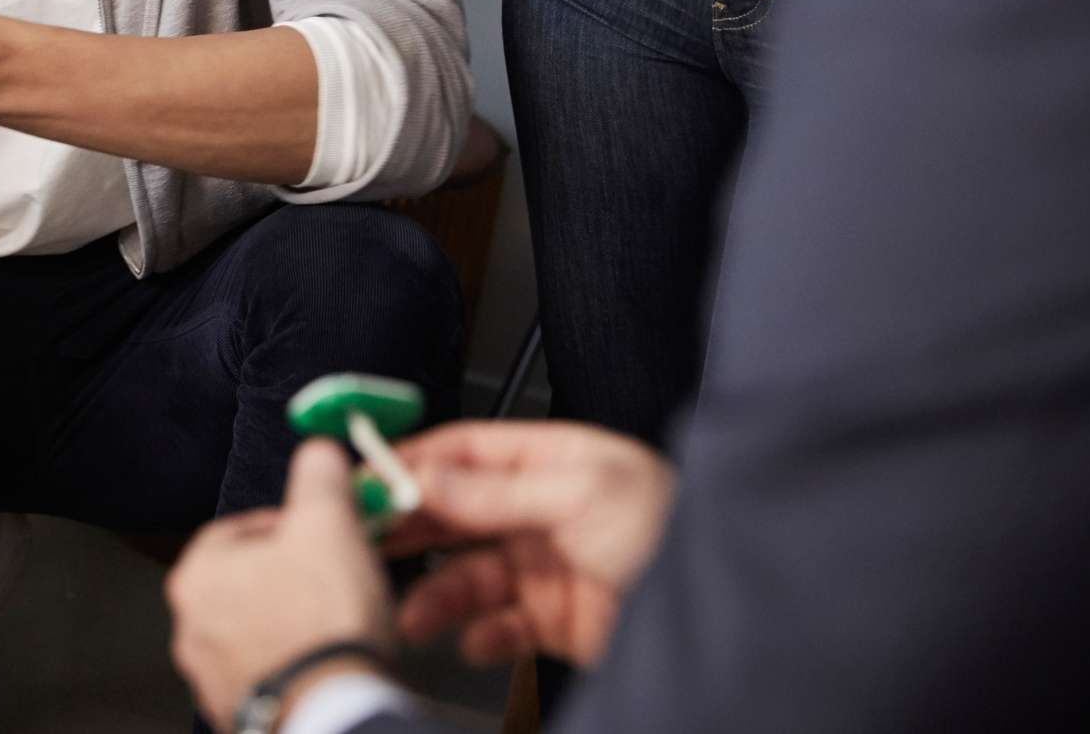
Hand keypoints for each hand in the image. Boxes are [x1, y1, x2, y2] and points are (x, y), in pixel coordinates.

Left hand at [167, 442, 399, 729]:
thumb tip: (318, 452)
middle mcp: (191, 628)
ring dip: (291, 621)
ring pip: (256, 629)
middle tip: (332, 577)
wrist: (334, 711)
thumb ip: (318, 477)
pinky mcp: (237, 713)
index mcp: (197, 574)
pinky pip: (266, 673)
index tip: (321, 534)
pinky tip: (324, 660)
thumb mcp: (328, 522)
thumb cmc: (324, 620)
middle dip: (291, 575)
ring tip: (333, 622)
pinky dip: (292, 663)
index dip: (290, 526)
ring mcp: (211, 676)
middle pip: (247, 581)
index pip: (240, 528)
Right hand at [382, 422, 676, 668]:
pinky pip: (500, 625)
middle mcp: (542, 510)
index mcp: (552, 461)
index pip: (465, 451)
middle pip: (456, 512)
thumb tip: (427, 476)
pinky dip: (480, 635)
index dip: (413, 460)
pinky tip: (474, 638)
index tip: (366, 473)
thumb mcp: (582, 494)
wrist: (726, 613)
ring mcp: (546, 565)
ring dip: (437, 593)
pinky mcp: (554, 618)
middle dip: (408, 526)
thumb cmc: (674, 531)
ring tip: (415, 612)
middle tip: (364, 539)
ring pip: (468, 575)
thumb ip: (496, 490)